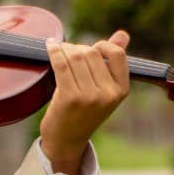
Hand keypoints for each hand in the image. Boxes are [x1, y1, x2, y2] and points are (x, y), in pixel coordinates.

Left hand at [39, 30, 130, 174]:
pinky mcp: (70, 98)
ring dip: (64, 49)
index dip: (102, 45)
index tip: (89, 49)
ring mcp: (89, 96)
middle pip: (91, 53)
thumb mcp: (104, 89)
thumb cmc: (84, 111)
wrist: (66, 141)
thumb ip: (112, 62)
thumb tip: (123, 34)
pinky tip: (49, 47)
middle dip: (77, 48)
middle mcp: (108, 94)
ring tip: (57, 50)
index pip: (117, 54)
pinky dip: (54, 51)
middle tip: (66, 51)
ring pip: (76, 56)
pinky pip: (61, 64)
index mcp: (121, 90)